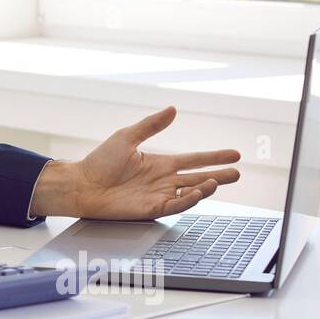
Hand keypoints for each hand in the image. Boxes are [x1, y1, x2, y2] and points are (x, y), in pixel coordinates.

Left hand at [32, 106, 240, 219]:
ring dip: (205, 188)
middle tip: (237, 173)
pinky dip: (188, 200)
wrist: (82, 183)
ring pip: (190, 193)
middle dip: (218, 176)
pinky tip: (198, 192)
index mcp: (160, 163)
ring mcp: (158, 195)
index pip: (194, 160)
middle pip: (198, 178)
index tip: (233, 155)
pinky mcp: (151, 209)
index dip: (214, 157)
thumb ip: (151, 125)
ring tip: (218, 181)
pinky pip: (175, 206)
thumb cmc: (99, 162)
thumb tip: (172, 109)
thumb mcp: (127, 137)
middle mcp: (163, 180)